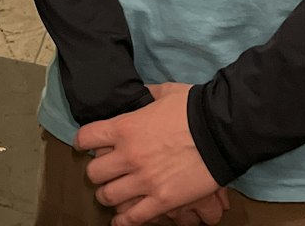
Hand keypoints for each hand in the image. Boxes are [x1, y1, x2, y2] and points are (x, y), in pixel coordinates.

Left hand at [75, 83, 222, 225]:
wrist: (220, 131)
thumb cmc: (193, 108)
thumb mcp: (165, 92)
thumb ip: (147, 95)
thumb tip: (142, 94)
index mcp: (125, 128)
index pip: (86, 138)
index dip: (84, 142)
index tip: (87, 145)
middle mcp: (128, 156)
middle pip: (94, 173)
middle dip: (98, 172)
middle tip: (106, 171)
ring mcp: (144, 181)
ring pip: (108, 196)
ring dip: (108, 195)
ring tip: (114, 193)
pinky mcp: (161, 201)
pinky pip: (133, 218)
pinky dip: (123, 220)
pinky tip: (121, 219)